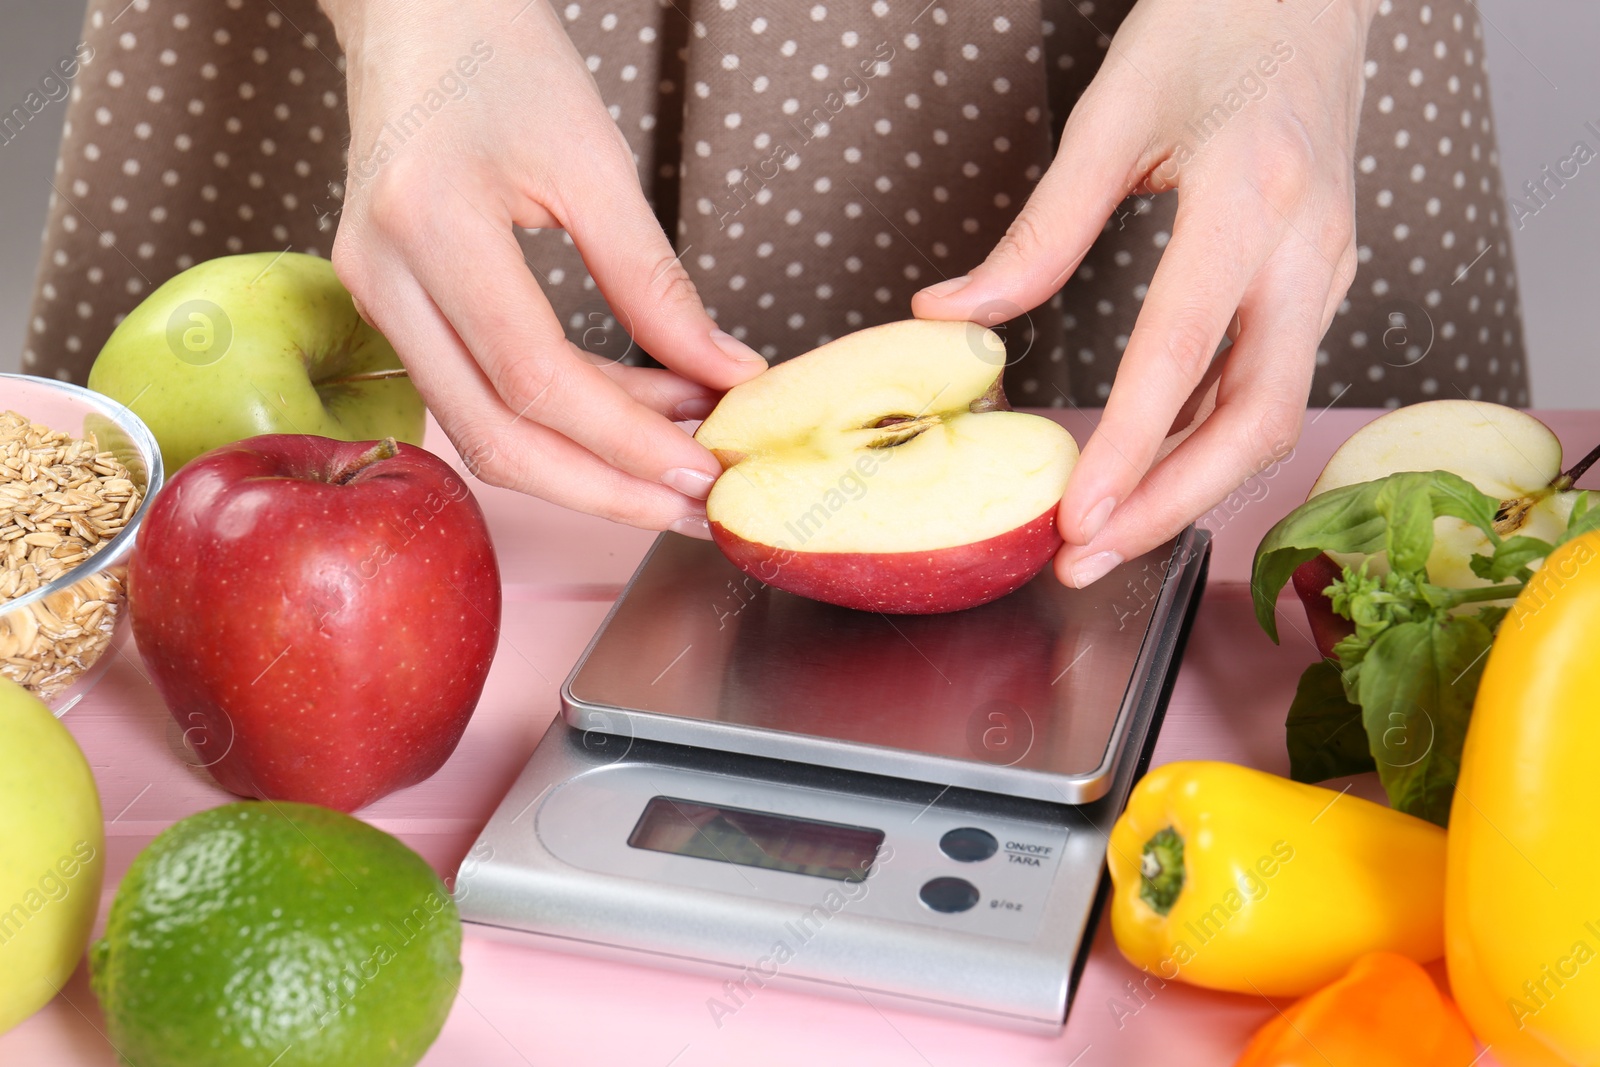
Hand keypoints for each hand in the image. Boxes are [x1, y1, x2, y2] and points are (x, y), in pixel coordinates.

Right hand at [319, 0, 766, 534]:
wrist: (420, 10)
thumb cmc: (502, 57)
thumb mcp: (595, 160)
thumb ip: (655, 281)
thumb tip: (725, 373)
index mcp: (431, 225)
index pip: (535, 379)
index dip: (627, 440)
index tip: (705, 468)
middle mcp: (383, 276)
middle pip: (493, 435)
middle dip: (604, 488)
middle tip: (692, 505)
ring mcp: (376, 297)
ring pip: (482, 428)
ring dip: (588, 458)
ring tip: (683, 449)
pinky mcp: (393, 305)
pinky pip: (479, 389)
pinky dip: (561, 412)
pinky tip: (638, 407)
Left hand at [914, 0, 1377, 584]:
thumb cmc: (1213, 28)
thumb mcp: (1112, 113)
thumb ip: (1039, 229)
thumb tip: (952, 314)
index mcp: (1249, 197)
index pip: (1182, 350)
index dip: (1127, 447)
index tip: (1076, 518)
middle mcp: (1304, 250)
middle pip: (1255, 418)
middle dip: (1168, 505)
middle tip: (1084, 559)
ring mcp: (1324, 273)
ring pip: (1269, 416)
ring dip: (1186, 488)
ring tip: (1103, 537)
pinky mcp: (1317, 284)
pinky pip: (1266, 385)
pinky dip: (1205, 440)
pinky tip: (1148, 474)